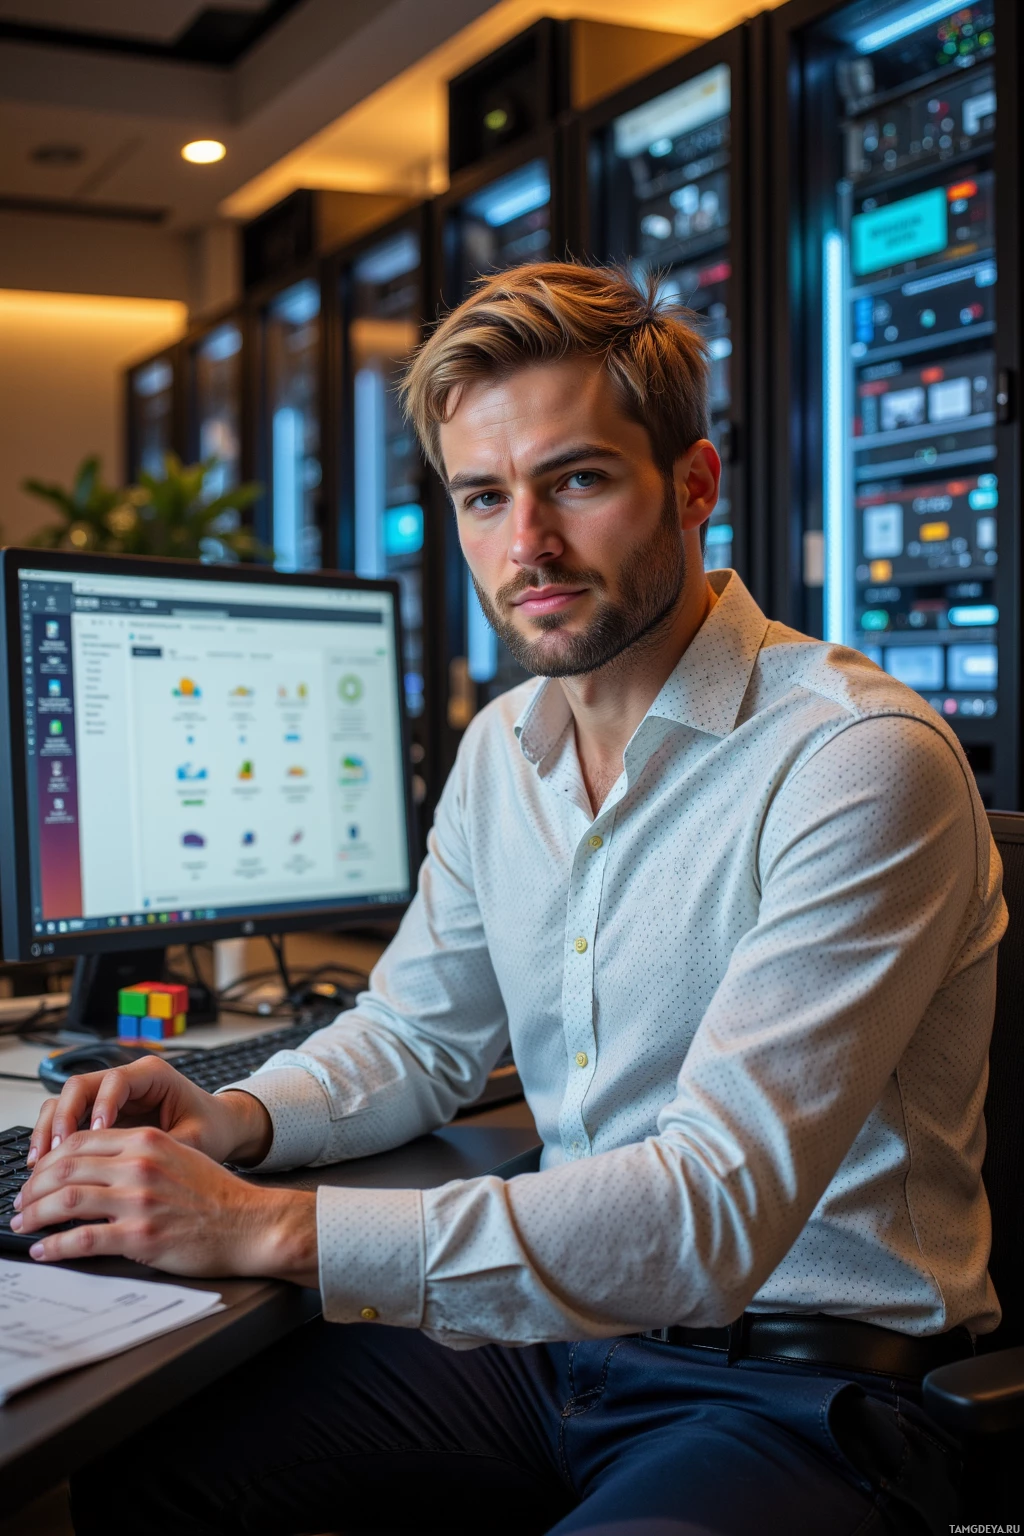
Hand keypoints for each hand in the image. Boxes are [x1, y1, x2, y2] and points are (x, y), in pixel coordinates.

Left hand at [12, 1125, 317, 1281]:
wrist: (250, 1223)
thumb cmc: (218, 1196)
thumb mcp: (179, 1155)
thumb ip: (139, 1154)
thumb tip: (96, 1167)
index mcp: (147, 1141)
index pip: (81, 1141)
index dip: (50, 1159)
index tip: (38, 1175)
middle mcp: (139, 1165)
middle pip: (65, 1168)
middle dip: (34, 1187)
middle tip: (22, 1202)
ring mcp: (138, 1200)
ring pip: (66, 1201)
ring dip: (35, 1215)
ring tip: (23, 1225)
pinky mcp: (140, 1236)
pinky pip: (82, 1240)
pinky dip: (54, 1246)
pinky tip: (44, 1250)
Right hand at [29, 1056, 271, 1169]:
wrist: (220, 1129)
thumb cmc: (212, 1130)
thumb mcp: (195, 1141)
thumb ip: (162, 1151)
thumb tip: (130, 1173)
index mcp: (153, 1075)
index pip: (115, 1081)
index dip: (100, 1105)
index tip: (95, 1133)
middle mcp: (128, 1080)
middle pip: (80, 1085)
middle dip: (62, 1117)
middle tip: (53, 1152)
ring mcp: (111, 1096)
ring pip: (66, 1100)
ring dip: (50, 1128)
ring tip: (40, 1161)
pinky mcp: (102, 1114)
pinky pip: (69, 1118)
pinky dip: (54, 1138)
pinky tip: (46, 1164)